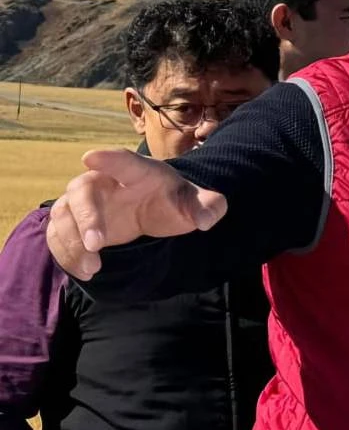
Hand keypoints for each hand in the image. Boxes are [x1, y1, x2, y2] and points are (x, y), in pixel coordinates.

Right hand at [45, 149, 225, 280]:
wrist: (152, 207)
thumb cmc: (171, 200)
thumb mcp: (194, 202)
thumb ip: (208, 206)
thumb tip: (206, 219)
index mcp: (137, 171)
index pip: (123, 161)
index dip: (108, 159)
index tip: (91, 157)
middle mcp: (104, 182)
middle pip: (82, 190)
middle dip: (86, 216)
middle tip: (96, 244)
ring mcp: (84, 202)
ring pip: (63, 213)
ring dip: (71, 240)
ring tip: (93, 267)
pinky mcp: (73, 222)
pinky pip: (58, 234)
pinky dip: (67, 253)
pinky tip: (86, 271)